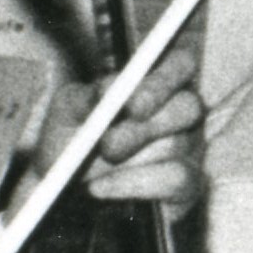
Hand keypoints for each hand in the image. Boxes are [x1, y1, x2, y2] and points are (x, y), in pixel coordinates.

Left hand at [67, 52, 209, 222]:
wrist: (62, 187)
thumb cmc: (70, 141)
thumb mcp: (67, 113)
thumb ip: (85, 98)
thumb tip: (108, 90)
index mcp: (157, 81)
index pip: (182, 63)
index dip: (165, 79)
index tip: (133, 104)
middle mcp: (180, 110)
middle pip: (189, 105)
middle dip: (146, 127)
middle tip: (108, 146)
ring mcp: (190, 146)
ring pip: (177, 145)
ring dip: (130, 160)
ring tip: (90, 173)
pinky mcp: (188, 183)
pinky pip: (176, 179)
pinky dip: (132, 184)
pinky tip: (99, 188)